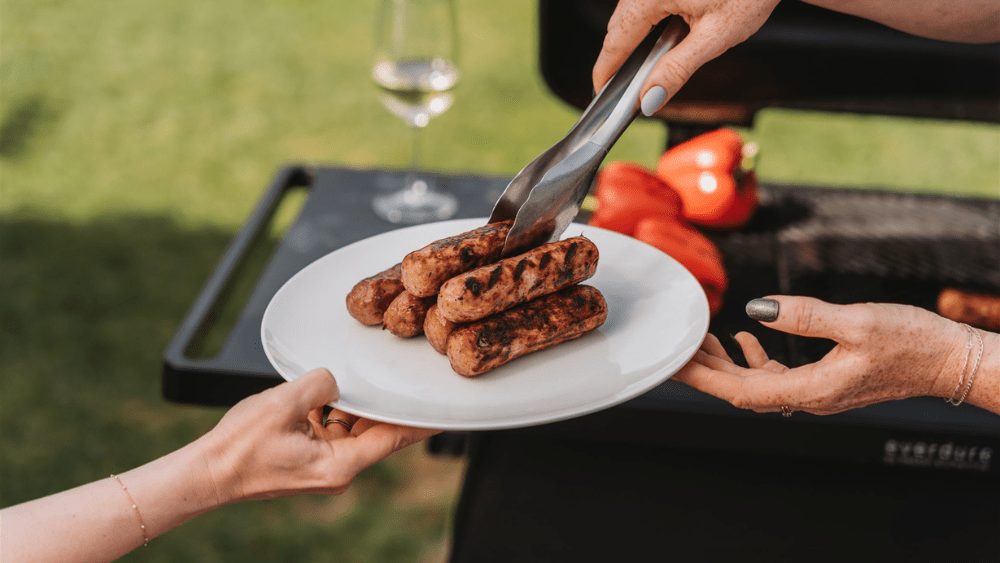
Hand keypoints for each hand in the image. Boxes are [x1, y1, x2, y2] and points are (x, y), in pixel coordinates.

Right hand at [199, 368, 439, 502]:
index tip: (446, 410)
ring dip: (353, 404)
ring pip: (352, 427)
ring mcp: (323, 466)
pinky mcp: (308, 458)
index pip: (395, 437)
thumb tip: (333, 378)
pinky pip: (332, 429)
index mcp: (340, 465)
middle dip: (384, 403)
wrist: (206, 473)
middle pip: (375, 430)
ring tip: (354, 379)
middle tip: (403, 378)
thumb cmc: (239, 448)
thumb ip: (321, 384)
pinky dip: (332, 410)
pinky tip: (323, 391)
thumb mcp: (284, 403)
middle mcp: (337, 470)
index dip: (422, 421)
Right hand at [592, 0, 779, 114]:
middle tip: (621, 89)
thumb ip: (676, 70)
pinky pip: (644, 3)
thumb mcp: (715, 37)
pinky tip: (658, 40)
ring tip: (640, 68)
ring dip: (632, 40)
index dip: (605, 70)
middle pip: (618, 25)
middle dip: (617, 57)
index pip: (616, 40)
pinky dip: (645, 24)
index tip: (600, 92)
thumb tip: (649, 100)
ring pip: (630, 13)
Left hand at [673, 296, 974, 414]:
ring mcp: (816, 391)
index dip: (704, 377)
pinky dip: (753, 358)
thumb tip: (756, 310)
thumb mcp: (857, 321)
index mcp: (813, 391)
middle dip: (705, 370)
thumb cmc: (912, 342)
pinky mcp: (824, 380)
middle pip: (741, 389)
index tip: (675, 362)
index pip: (741, 390)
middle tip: (674, 350)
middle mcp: (809, 398)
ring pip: (755, 383)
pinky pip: (775, 375)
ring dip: (726, 364)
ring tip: (702, 340)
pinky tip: (744, 338)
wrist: (950, 359)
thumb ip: (805, 316)